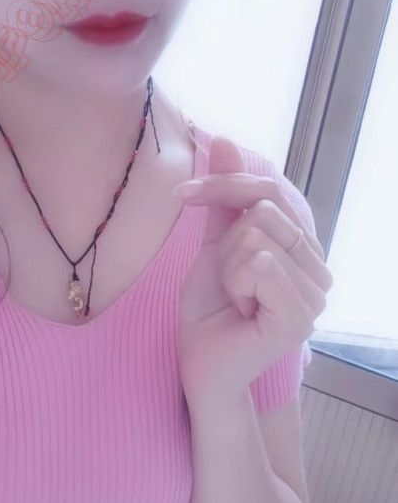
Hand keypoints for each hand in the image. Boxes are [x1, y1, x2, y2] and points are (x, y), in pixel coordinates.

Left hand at [174, 136, 332, 396]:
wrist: (201, 364)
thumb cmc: (210, 310)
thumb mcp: (214, 244)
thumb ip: (226, 197)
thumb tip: (224, 138)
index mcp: (303, 249)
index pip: (268, 190)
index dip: (222, 186)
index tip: (183, 194)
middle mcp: (318, 268)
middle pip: (262, 210)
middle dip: (225, 244)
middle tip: (226, 282)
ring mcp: (315, 294)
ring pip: (257, 236)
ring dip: (229, 268)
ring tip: (236, 299)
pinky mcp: (301, 316)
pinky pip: (260, 264)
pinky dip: (235, 284)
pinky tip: (241, 311)